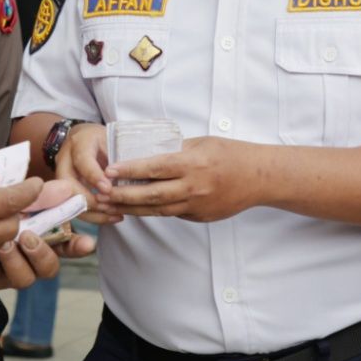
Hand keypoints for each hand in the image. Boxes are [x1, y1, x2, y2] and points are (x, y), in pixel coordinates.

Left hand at [0, 179, 97, 291]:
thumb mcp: (3, 194)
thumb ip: (33, 195)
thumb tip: (66, 188)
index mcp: (33, 234)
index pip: (63, 243)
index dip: (76, 246)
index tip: (86, 243)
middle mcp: (22, 256)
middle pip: (48, 268)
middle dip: (42, 254)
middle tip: (27, 236)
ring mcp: (1, 270)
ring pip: (22, 279)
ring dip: (15, 262)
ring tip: (3, 244)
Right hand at [56, 122, 121, 225]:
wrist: (84, 139)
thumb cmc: (102, 141)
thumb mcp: (111, 141)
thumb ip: (116, 158)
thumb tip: (127, 180)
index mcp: (79, 143)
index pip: (82, 161)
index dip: (94, 176)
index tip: (108, 188)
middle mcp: (65, 160)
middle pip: (69, 185)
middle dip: (90, 200)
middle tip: (111, 206)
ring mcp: (61, 177)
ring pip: (69, 200)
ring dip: (92, 212)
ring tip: (114, 214)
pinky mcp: (64, 191)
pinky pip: (74, 208)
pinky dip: (93, 216)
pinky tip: (110, 216)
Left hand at [100, 137, 263, 222]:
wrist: (259, 177)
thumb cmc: (230, 154)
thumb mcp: (202, 143)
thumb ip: (176, 150)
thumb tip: (148, 153)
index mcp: (192, 164)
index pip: (154, 168)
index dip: (129, 171)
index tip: (109, 172)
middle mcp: (193, 187)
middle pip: (151, 194)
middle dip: (123, 196)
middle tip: (101, 194)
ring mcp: (196, 205)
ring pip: (158, 210)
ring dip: (132, 208)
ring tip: (111, 205)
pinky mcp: (199, 217)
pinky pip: (172, 214)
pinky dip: (153, 211)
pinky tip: (136, 209)